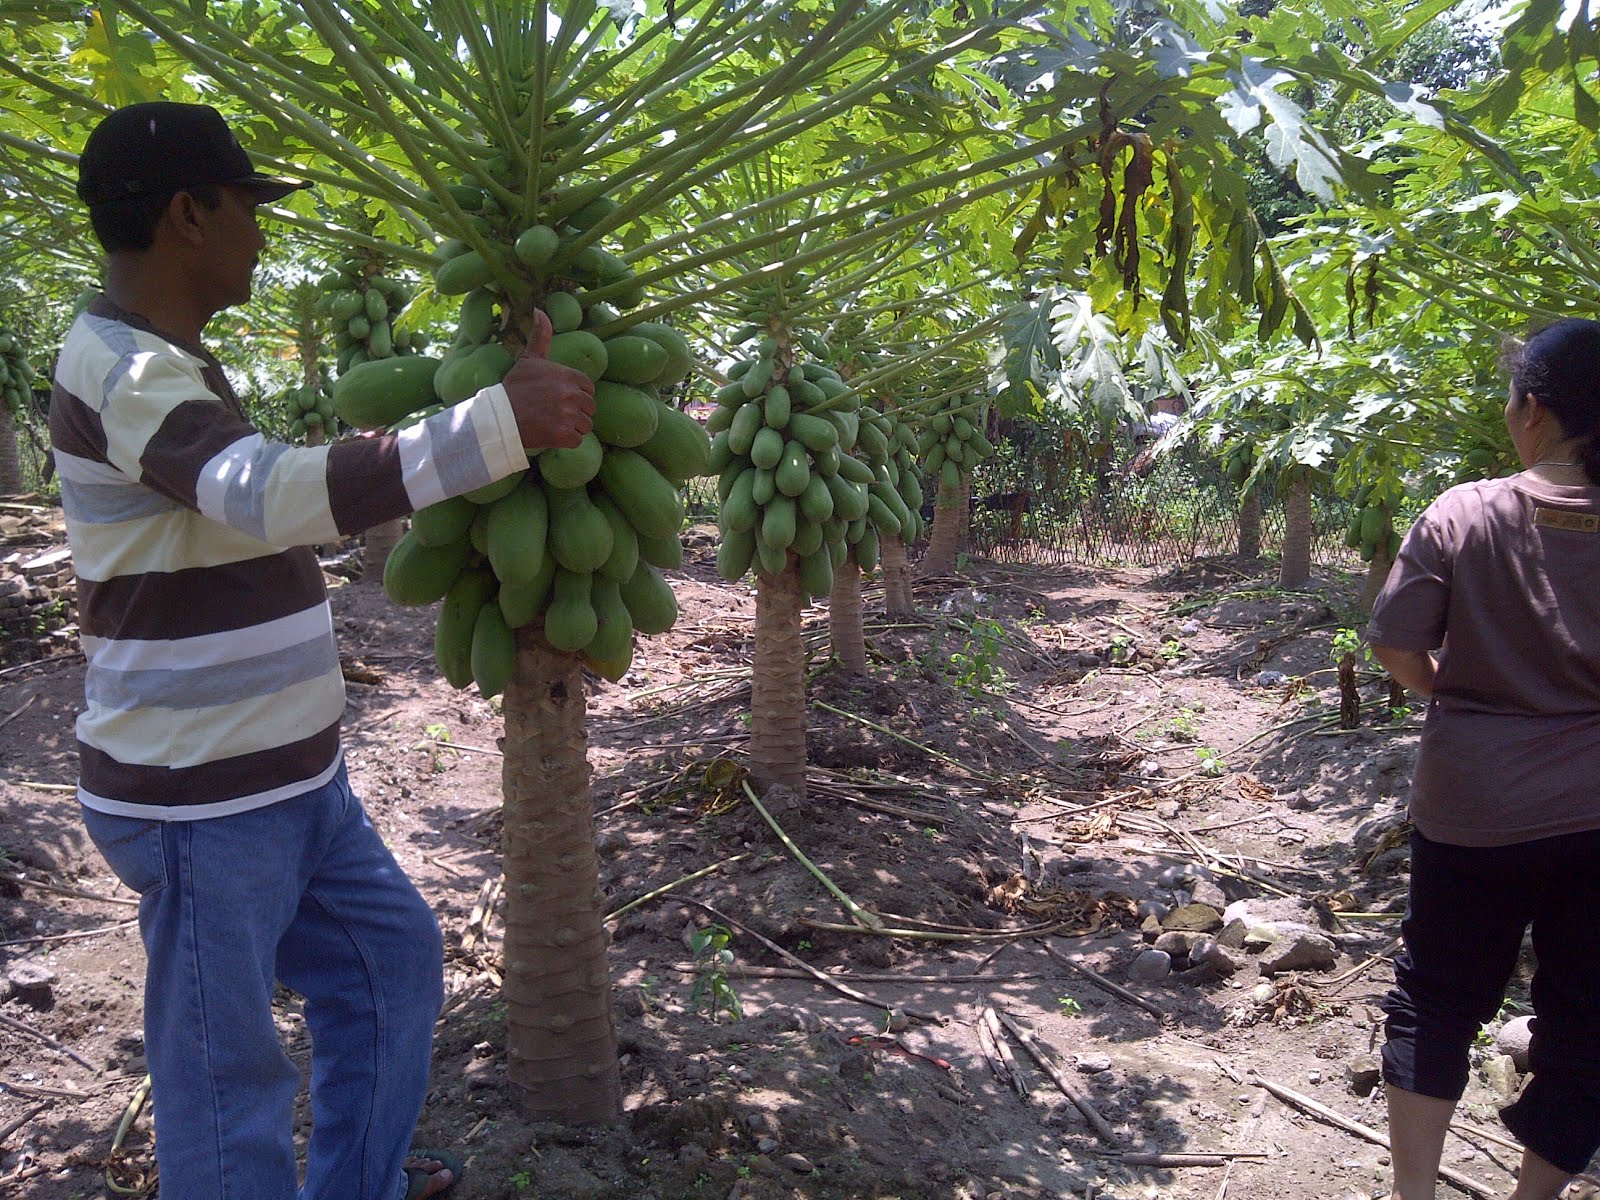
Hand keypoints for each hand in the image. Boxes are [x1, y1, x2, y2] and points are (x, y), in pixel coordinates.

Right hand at [500, 310, 594, 450]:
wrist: (499, 416)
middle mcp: (571, 394)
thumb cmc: (515, 388)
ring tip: (553, 423)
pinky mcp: (563, 435)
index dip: (577, 396)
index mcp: (569, 376)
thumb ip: (541, 336)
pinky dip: (566, 441)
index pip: (589, 389)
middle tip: (555, 413)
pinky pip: (577, 440)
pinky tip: (551, 434)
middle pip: (589, 409)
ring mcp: (568, 415)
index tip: (560, 399)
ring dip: (572, 427)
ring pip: (585, 425)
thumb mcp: (529, 359)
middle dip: (576, 413)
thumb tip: (539, 310)